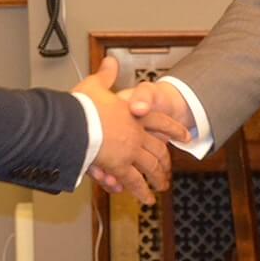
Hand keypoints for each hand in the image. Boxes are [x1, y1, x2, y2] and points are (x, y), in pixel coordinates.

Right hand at [73, 57, 187, 204]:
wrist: (75, 122)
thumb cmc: (82, 105)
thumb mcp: (94, 85)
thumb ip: (105, 75)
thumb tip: (111, 61)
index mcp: (132, 114)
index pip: (160, 121)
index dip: (174, 128)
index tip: (185, 135)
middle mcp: (135, 133)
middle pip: (158, 149)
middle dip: (164, 160)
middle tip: (169, 169)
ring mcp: (129, 151)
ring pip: (150, 167)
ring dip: (157, 178)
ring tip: (161, 186)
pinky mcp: (119, 166)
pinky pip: (134, 181)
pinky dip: (141, 191)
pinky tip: (147, 199)